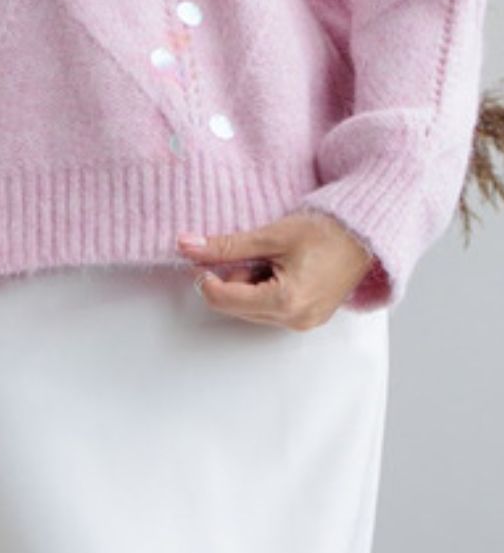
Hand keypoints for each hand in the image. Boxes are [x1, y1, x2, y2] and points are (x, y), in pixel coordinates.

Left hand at [176, 211, 375, 329]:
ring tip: (273, 259)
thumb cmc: (326, 230)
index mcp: (286, 300)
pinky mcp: (308, 318)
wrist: (366, 233)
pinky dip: (265, 289)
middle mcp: (295, 319)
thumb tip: (187, 246)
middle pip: (235, 306)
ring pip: (250, 308)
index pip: (224, 299)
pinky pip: (270, 309)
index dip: (205, 277)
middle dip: (233, 279)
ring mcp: (303, 322)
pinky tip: (281, 269)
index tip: (204, 257)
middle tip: (252, 252)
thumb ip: (226, 246)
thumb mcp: (270, 235)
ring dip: (249, 284)